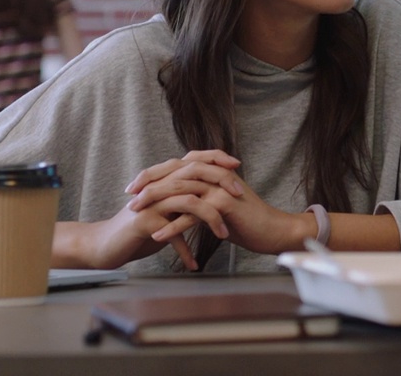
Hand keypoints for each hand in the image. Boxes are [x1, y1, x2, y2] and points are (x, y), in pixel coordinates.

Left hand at [127, 150, 309, 255]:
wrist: (272, 230)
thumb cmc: (246, 220)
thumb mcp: (218, 204)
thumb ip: (200, 198)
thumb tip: (176, 202)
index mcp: (213, 172)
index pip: (177, 165)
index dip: (153, 174)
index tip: (133, 186)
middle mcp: (215, 175)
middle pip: (175, 171)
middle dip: (148, 183)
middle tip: (129, 197)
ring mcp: (220, 187)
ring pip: (181, 189)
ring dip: (155, 202)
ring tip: (136, 214)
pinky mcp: (225, 203)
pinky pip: (193, 213)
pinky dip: (173, 226)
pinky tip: (158, 236)